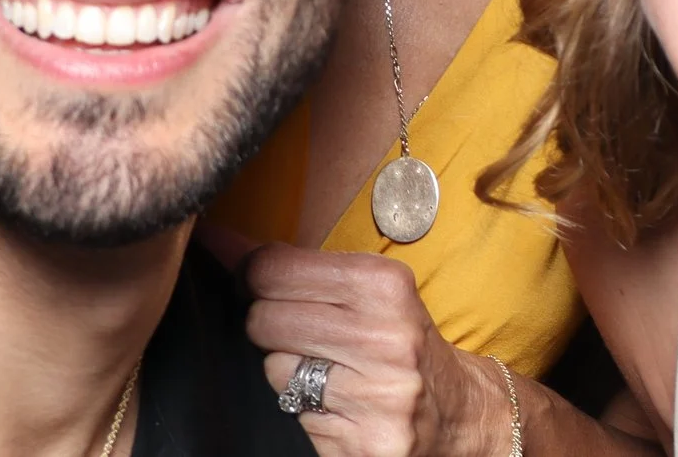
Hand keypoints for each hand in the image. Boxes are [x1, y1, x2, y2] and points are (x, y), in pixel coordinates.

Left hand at [231, 236, 515, 456]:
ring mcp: (373, 396)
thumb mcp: (369, 288)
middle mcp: (383, 338)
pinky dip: (306, 408)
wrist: (455, 411)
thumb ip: (298, 266)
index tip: (255, 283)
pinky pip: (293, 415)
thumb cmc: (401, 339)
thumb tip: (221, 240)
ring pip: (274, 370)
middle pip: (263, 320)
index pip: (273, 269)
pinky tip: (336, 402)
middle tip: (297, 330)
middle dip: (268, 324)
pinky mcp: (361, 443)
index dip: (250, 276)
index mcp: (384, 285)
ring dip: (288, 370)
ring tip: (324, 369)